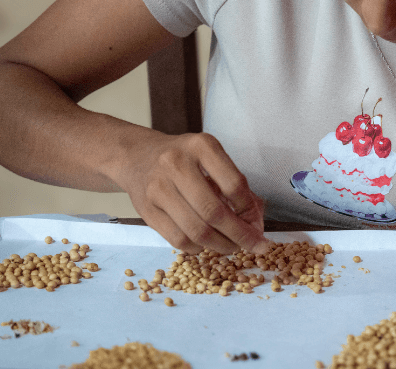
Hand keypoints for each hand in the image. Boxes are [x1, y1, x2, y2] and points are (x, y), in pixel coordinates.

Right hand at [113, 131, 268, 254]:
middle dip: (240, 234)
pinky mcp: (146, 211)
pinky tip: (207, 244)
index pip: (234, 184)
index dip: (249, 210)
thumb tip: (255, 222)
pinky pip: (178, 239)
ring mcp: (158, 188)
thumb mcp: (210, 157)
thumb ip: (234, 184)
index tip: (257, 223)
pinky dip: (198, 248)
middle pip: (214, 212)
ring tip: (232, 247)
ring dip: (221, 245)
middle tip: (253, 245)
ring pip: (196, 230)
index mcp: (201, 146)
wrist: (137, 157)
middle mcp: (177, 164)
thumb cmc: (184, 159)